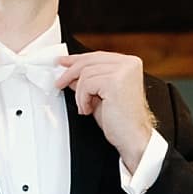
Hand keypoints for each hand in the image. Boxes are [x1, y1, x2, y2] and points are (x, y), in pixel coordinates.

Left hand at [56, 51, 155, 167]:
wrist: (132, 137)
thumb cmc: (121, 121)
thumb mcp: (99, 95)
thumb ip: (88, 81)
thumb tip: (71, 74)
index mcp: (129, 64)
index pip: (97, 56)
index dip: (77, 60)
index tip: (63, 62)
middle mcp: (129, 64)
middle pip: (89, 61)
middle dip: (70, 73)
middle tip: (59, 83)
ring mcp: (123, 71)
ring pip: (86, 73)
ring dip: (80, 93)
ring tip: (85, 107)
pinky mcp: (115, 81)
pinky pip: (87, 84)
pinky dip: (83, 98)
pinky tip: (88, 109)